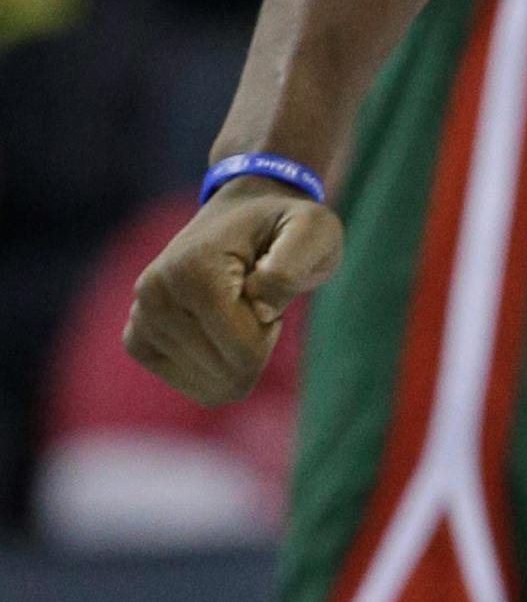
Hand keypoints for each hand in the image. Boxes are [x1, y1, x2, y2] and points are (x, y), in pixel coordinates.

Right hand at [122, 179, 343, 405]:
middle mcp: (154, 293)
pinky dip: (216, 366)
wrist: (243, 215)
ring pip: (209, 386)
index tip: (268, 288)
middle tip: (255, 298)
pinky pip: (192, 386)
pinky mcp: (137, 339)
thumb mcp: (314, 228)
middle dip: (256, 344)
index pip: (244, 352)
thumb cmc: (283, 226)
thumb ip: (296, 261)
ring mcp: (141, 318)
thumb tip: (261, 310)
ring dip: (237, 354)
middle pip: (227, 375)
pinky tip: (217, 325)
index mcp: (193, 268)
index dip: (272, 329)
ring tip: (236, 307)